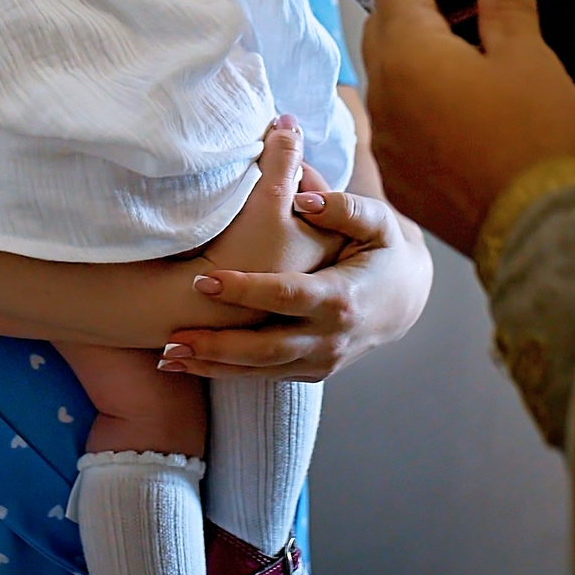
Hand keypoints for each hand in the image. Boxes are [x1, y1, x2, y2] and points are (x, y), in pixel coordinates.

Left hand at [160, 183, 432, 381]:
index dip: (244, 290)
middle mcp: (329, 340)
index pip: (285, 296)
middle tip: (172, 338)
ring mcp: (320, 362)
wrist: (406, 299)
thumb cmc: (384, 251)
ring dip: (213, 367)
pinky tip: (190, 365)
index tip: (203, 281)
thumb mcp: (377, 222)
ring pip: (260, 372)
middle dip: (218, 346)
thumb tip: (304, 197)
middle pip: (266, 349)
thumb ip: (342, 206)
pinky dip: (226, 374)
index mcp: (341, 299)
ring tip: (168, 357)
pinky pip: (263, 377)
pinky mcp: (310, 371)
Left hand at [362, 0, 574, 257]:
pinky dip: (417, 100)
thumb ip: (509, 0)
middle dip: (413, 3)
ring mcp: (386, 143)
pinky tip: (456, 105)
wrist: (537, 231)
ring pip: (387, 79)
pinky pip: (396, 124)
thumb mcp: (529, 58)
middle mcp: (383, 97)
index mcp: (408, 56)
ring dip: (412, 54)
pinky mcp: (399, 181)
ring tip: (462, 48)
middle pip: (382, 30)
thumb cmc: (536, 137)